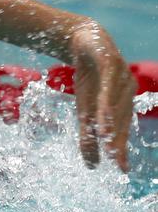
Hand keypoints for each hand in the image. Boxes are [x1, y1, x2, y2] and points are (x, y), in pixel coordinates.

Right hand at [70, 21, 135, 170]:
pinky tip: (102, 117)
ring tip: (107, 144)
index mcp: (123, 103)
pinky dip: (106, 102)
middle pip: (121, 119)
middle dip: (118, 140)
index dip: (121, 148)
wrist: (83, 41)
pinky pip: (109, 86)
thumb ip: (87, 135)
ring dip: (112, 125)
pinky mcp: (111, 63)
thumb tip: (91, 166)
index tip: (121, 170)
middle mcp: (128, 91)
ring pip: (116, 105)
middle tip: (114, 160)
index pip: (122, 129)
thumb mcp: (83, 109)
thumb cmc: (87, 78)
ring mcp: (121, 76)